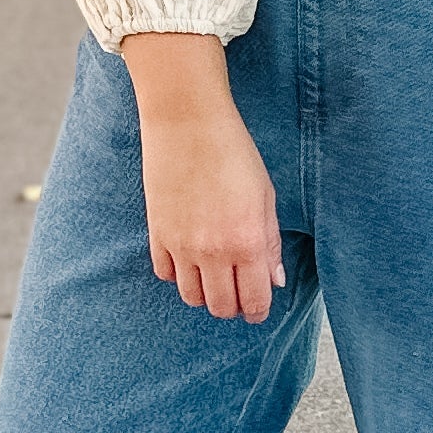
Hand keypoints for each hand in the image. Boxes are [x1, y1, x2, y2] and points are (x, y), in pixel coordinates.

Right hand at [120, 33, 284, 322]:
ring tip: (213, 276)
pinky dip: (178, 274)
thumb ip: (270, 241)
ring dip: (205, 293)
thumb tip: (275, 280)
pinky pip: (165, 274)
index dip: (258, 311)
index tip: (258, 308)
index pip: (254, 300)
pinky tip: (189, 257)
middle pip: (221, 307)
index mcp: (247, 240)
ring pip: (191, 297)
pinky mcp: (157, 233)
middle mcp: (213, 250)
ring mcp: (181, 244)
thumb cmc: (233, 152)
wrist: (187, 121)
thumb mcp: (265, 195)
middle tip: (238, 293)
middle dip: (233, 306)